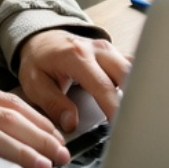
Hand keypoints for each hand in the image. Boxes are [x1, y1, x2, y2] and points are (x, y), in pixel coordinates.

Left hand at [16, 30, 130, 131]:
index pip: (103, 87)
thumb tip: (71, 122)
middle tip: (130, 124)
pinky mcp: (114, 53)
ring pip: (133, 72)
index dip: (115, 110)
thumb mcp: (35, 84)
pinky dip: (134, 84)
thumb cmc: (38, 61)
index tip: (120, 127)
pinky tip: (132, 100)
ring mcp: (108, 49)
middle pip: (127, 76)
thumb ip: (53, 104)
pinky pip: (131, 68)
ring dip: (133, 92)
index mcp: (76, 56)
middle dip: (132, 100)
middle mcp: (96, 49)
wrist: (41, 40)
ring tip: (130, 115)